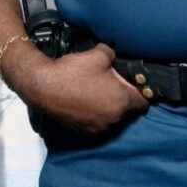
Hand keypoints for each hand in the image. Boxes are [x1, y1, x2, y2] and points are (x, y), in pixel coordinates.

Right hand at [14, 42, 148, 134]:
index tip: (134, 85)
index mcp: (122, 101)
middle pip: (127, 111)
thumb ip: (113, 55)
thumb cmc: (73, 70)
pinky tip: (84, 102)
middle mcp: (114, 118)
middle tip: (112, 86)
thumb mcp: (99, 55)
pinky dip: (94, 115)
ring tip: (96, 94)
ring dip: (108, 108)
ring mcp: (98, 127)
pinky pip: (96, 123)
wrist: (43, 86)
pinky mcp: (83, 132)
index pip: (143, 103)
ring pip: (112, 118)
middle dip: (122, 99)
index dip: (140, 92)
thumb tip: (114, 56)